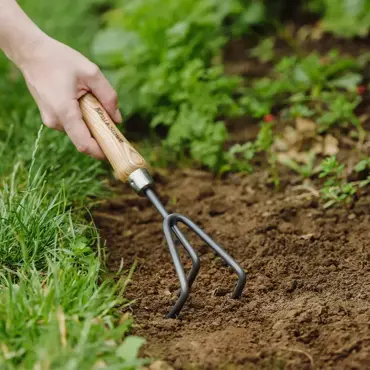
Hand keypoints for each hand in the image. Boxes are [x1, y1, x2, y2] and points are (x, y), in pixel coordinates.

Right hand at [18, 35, 121, 159]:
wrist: (31, 53)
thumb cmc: (60, 60)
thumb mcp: (91, 72)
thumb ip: (108, 96)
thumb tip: (117, 119)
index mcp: (65, 112)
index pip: (84, 144)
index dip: (100, 152)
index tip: (115, 152)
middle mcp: (55, 121)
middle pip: (83, 140)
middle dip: (100, 137)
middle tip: (113, 126)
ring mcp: (51, 120)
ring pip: (78, 132)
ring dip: (91, 125)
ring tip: (94, 103)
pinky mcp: (50, 117)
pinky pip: (71, 125)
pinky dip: (82, 120)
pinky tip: (84, 102)